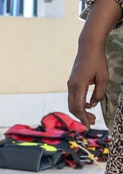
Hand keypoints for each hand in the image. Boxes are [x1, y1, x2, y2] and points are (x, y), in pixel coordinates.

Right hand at [68, 0, 122, 127]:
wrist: (88, 48)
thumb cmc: (97, 62)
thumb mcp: (103, 78)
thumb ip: (98, 93)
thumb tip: (92, 104)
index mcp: (78, 85)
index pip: (78, 106)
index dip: (83, 118)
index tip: (89, 126)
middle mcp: (71, 86)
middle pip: (72, 107)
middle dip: (81, 117)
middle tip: (92, 122)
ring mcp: (70, 84)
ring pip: (71, 103)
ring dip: (79, 111)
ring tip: (91, 116)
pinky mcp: (71, 83)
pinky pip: (72, 97)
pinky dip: (78, 104)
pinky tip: (88, 105)